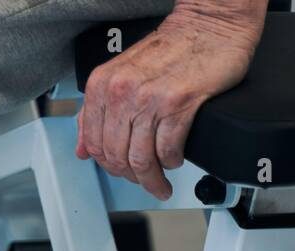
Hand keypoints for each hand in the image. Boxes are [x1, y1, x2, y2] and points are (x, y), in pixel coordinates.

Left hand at [75, 2, 263, 199]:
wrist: (212, 22)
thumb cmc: (173, 46)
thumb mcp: (121, 74)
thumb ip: (96, 111)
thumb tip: (82, 149)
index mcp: (102, 85)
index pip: (93, 143)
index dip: (107, 166)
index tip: (119, 172)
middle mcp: (121, 91)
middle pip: (116, 155)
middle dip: (130, 177)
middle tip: (143, 182)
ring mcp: (149, 98)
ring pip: (140, 158)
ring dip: (151, 179)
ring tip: (160, 184)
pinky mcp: (179, 102)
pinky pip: (167, 149)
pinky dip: (171, 162)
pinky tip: (174, 160)